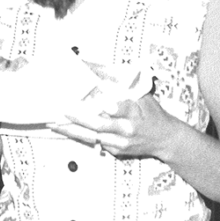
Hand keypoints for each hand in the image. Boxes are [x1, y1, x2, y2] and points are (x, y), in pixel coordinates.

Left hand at [49, 94, 182, 159]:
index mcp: (135, 113)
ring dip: (72, 130)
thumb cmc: (152, 113)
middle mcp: (127, 130)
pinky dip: (79, 136)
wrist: (165, 139)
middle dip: (80, 118)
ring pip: (93, 136)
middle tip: (64, 109)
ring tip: (54, 124)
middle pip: (100, 125)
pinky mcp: (116, 151)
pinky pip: (94, 142)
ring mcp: (120, 142)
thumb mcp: (143, 95)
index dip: (111, 106)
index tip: (100, 102)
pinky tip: (64, 130)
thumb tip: (99, 69)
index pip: (121, 108)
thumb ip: (123, 85)